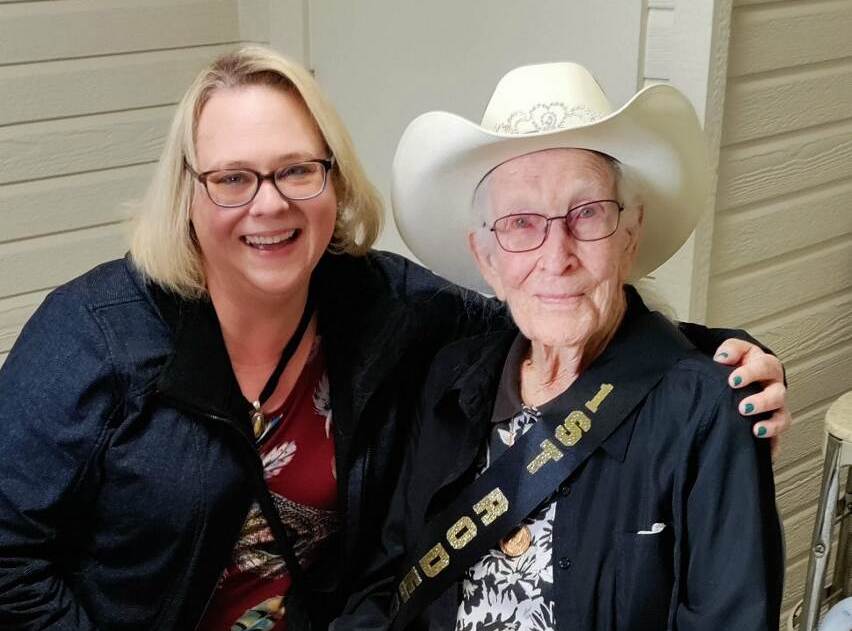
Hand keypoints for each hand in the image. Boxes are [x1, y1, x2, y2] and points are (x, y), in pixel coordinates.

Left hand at [714, 338, 789, 456]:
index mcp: (766, 367)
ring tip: (756, 430)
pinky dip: (773, 448)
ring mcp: (775, 409)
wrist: (740, 378)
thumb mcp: (735, 351)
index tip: (732, 380)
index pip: (764, 367)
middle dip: (762, 402)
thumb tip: (722, 358)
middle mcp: (774, 388)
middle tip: (743, 407)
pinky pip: (777, 441)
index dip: (750, 373)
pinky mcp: (772, 428)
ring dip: (771, 425)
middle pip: (777, 395)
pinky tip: (765, 454)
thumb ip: (730, 349)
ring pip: (782, 419)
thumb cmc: (739, 364)